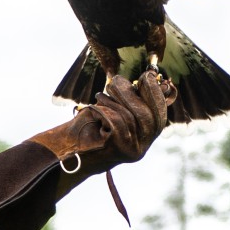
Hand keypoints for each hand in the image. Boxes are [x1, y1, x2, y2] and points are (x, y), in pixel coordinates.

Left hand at [30, 70, 176, 175]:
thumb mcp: (115, 114)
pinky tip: (94, 106)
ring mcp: (133, 150)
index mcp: (146, 138)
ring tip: (100, 95)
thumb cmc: (91, 130)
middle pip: (147, 114)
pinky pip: (117, 123)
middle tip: (116, 80)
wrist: (71, 154)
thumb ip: (133, 101)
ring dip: (113, 101)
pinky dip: (105, 111)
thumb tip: (151, 78)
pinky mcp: (120, 151)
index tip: (149, 75)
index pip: (159, 113)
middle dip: (131, 93)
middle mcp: (143, 147)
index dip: (156, 93)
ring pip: (130, 117)